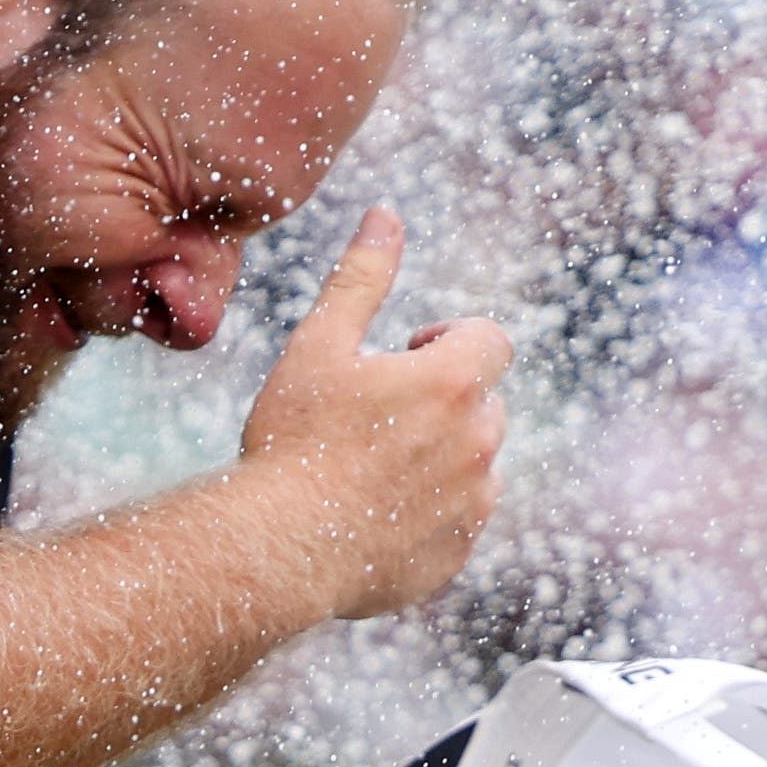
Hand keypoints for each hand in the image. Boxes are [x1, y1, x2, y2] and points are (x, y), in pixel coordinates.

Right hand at [234, 208, 512, 623]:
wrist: (275, 549)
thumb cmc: (291, 443)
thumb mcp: (317, 347)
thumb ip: (360, 279)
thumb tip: (385, 215)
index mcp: (453, 381)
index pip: (491, 339)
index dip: (447, 342)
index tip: (402, 358)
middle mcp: (479, 439)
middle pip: (484, 402)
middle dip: (442, 402)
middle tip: (372, 421)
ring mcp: (472, 501)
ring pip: (476, 464)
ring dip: (439, 458)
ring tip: (369, 473)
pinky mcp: (456, 551)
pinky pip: (458, 521)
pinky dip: (427, 515)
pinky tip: (370, 518)